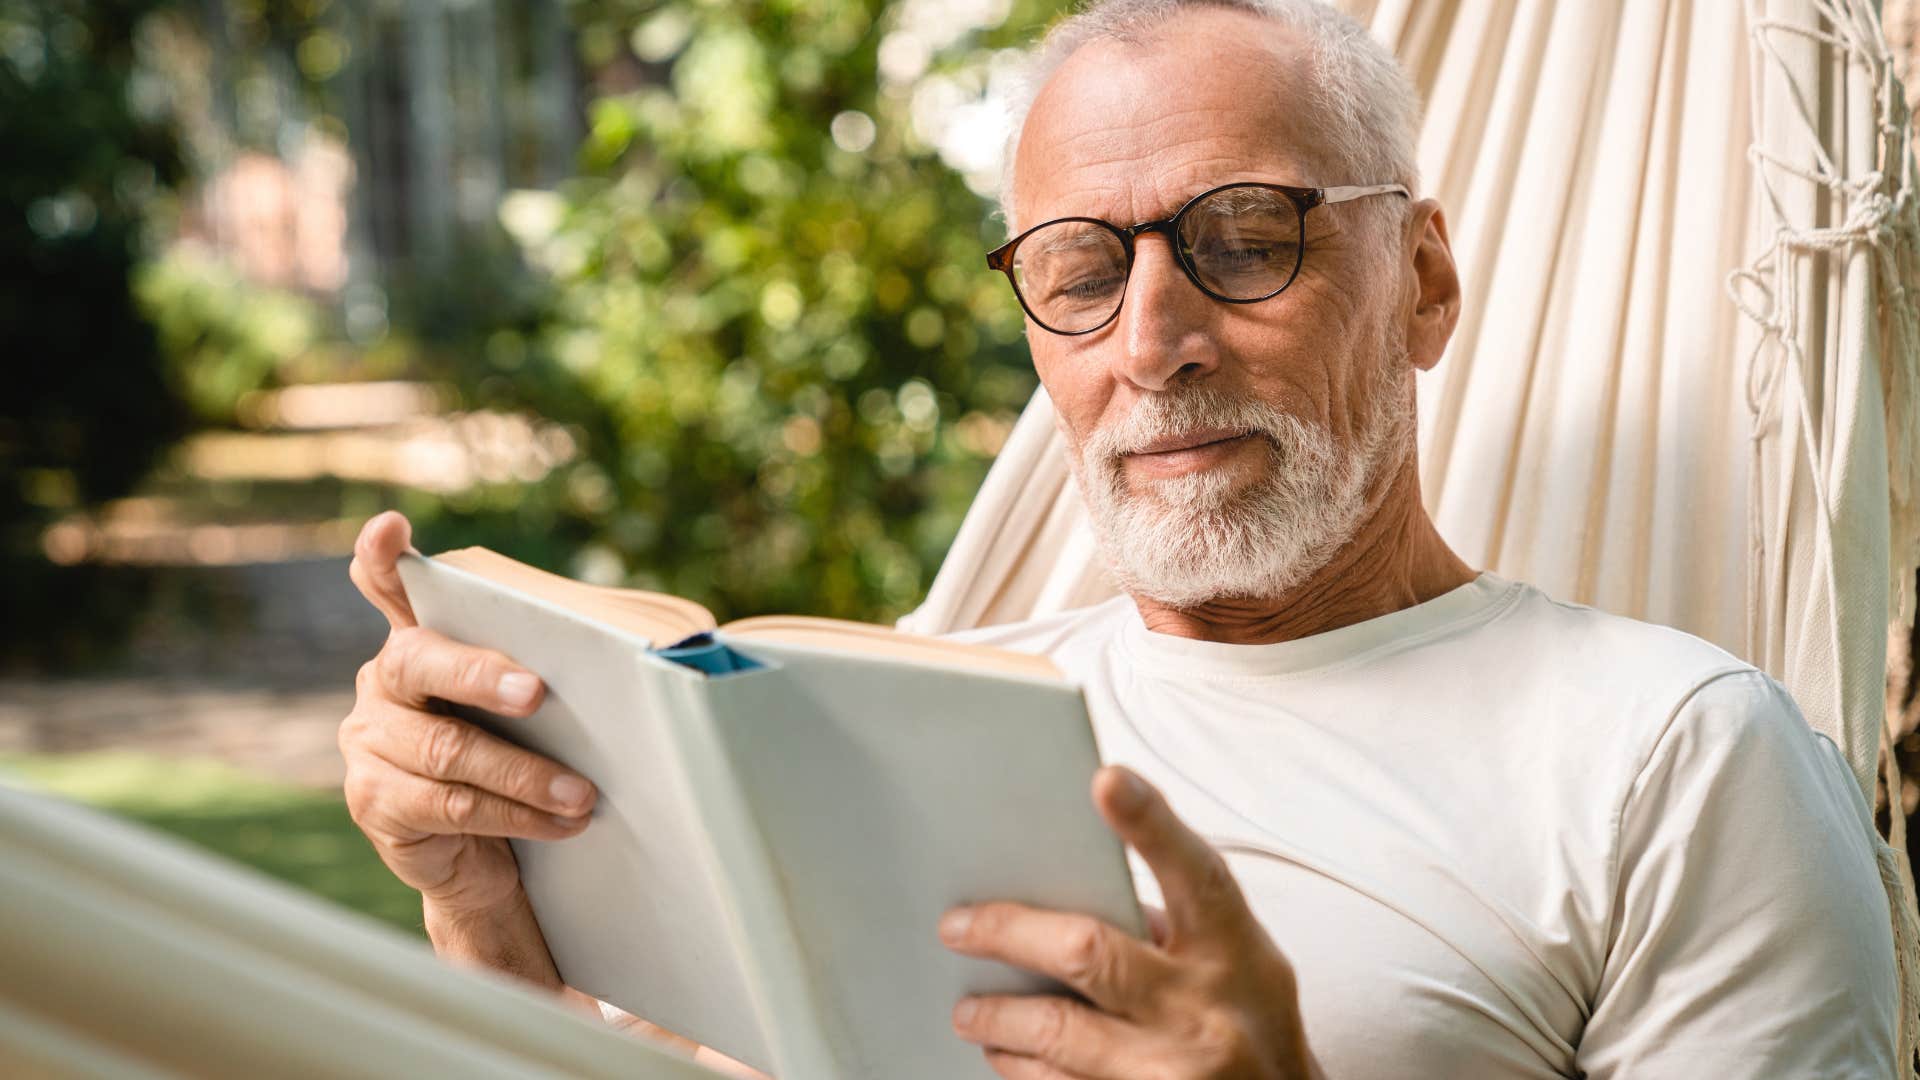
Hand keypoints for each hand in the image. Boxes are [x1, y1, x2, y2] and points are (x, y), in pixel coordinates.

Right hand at [339, 511, 598, 918]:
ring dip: (525, 773)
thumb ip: (560, 660)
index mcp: (420, 639)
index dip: (383, 559)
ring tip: (584, 794)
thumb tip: (673, 636)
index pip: (389, 587)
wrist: (492, 859)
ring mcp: (370, 742)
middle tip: (537, 693)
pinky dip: (516, 813)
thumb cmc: (526, 758)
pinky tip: (562, 822)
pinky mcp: (375, 802)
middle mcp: (381, 682)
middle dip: (480, 673)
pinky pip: (450, 806)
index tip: (393, 528)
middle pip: (418, 660)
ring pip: (448, 749)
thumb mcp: (541, 706)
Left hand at [939, 766, 1320, 1079]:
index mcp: (1234, 950)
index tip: (1107, 779)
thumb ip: (1174, 921)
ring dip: (999, 1018)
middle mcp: (1206, 1009)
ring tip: (970, 1008)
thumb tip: (1069, 888)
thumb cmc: (1249, 1021)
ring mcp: (1175, 1071)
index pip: (1193, 873)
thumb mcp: (1240, 959)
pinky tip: (1006, 1053)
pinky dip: (1022, 1068)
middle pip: (1088, 953)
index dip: (1151, 824)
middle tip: (958, 926)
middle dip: (1008, 933)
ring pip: (1057, 1033)